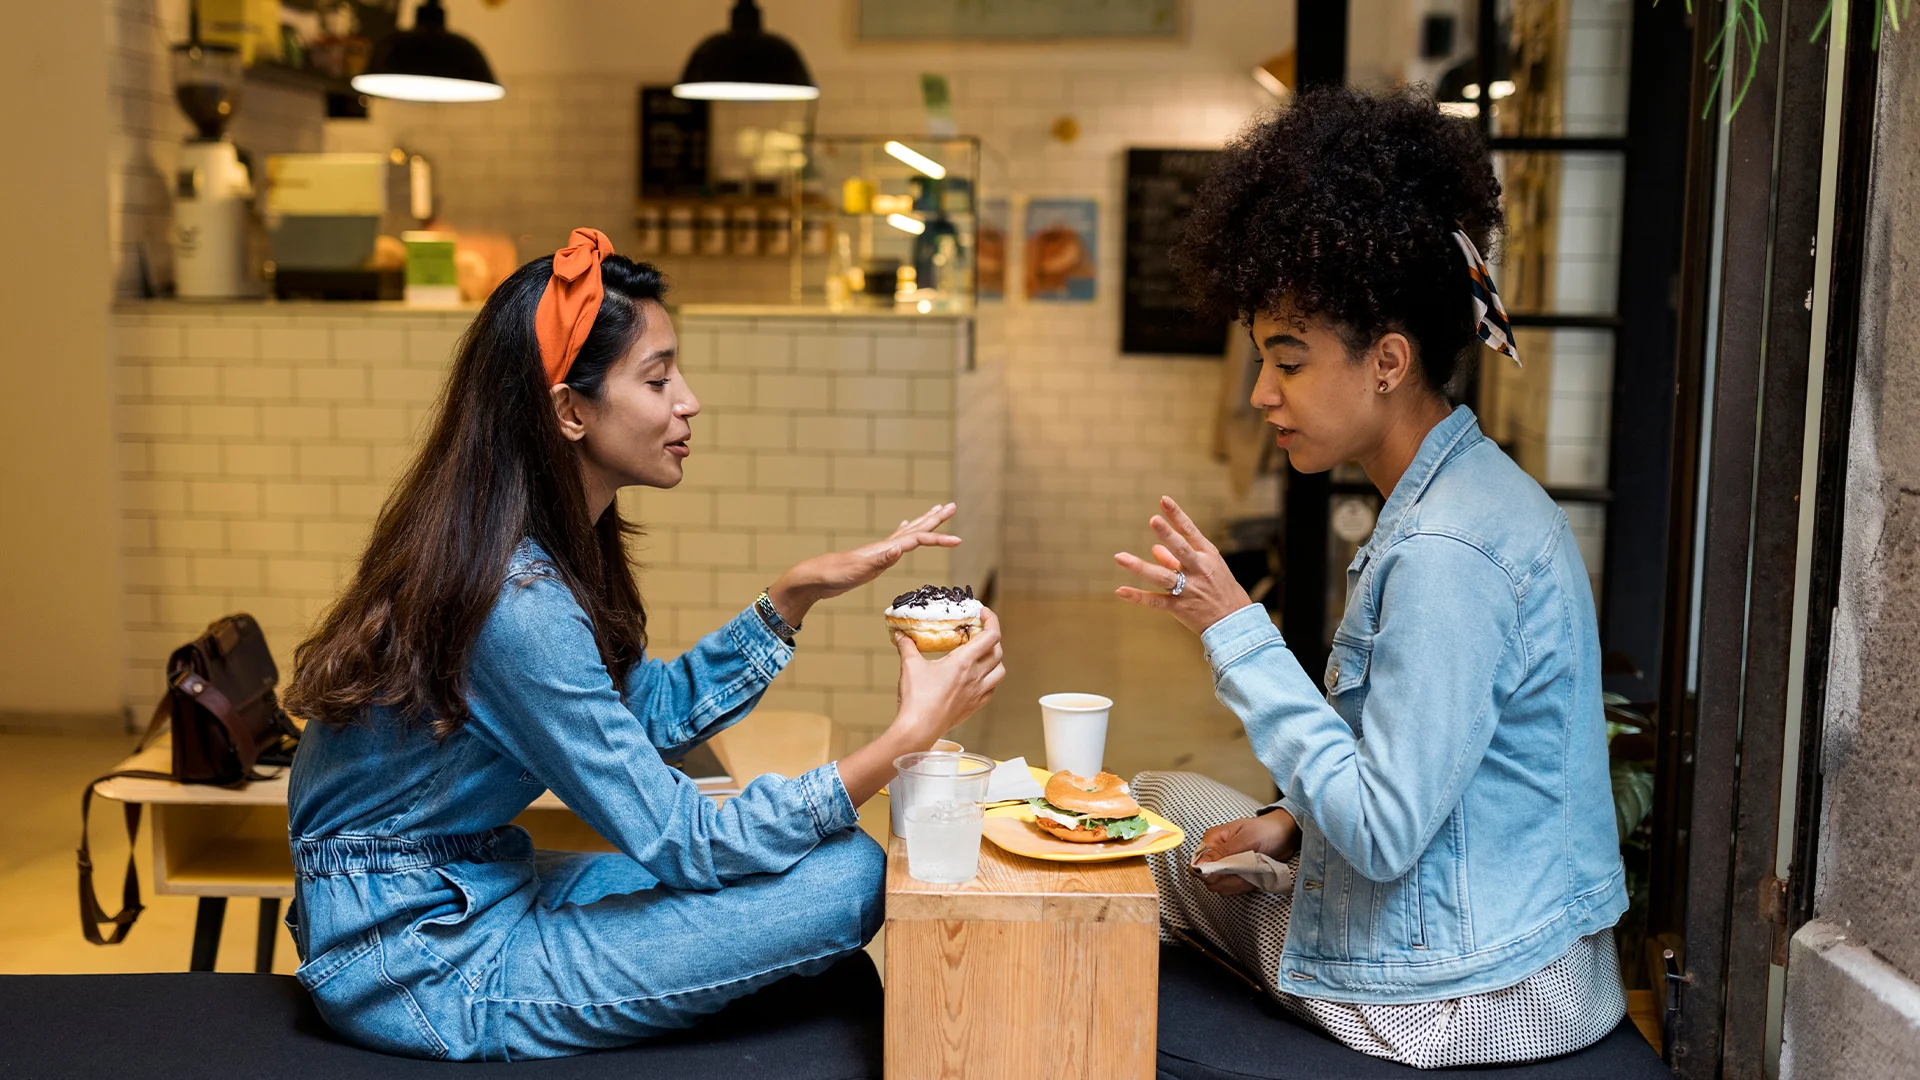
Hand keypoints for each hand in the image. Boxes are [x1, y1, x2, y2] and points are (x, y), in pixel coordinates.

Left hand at [767, 503, 960, 626]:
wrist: (815, 578)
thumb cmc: (834, 575)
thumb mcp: (858, 570)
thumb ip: (879, 560)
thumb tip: (899, 548)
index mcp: (885, 548)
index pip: (918, 539)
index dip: (938, 539)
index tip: (958, 541)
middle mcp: (885, 546)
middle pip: (916, 528)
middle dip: (935, 518)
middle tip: (952, 506)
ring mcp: (881, 550)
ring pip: (909, 532)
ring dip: (924, 522)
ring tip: (937, 510)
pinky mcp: (875, 557)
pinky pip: (897, 541)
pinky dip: (906, 532)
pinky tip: (906, 526)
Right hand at [892, 606, 1005, 742]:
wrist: (919, 729)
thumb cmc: (916, 699)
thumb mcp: (910, 666)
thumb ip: (907, 647)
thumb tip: (901, 635)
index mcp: (964, 662)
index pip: (991, 635)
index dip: (991, 619)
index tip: (982, 613)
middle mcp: (976, 676)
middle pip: (997, 650)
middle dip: (990, 637)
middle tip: (977, 632)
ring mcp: (977, 692)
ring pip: (1000, 670)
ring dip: (994, 659)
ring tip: (980, 655)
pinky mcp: (974, 706)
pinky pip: (992, 689)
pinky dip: (990, 679)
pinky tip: (977, 678)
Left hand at [1114, 496, 1253, 634]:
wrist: (1235, 622)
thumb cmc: (1220, 590)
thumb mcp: (1207, 568)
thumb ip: (1177, 558)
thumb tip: (1154, 548)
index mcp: (1207, 556)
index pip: (1190, 531)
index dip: (1177, 515)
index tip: (1164, 500)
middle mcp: (1198, 570)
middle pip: (1181, 549)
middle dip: (1167, 534)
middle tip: (1153, 519)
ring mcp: (1189, 589)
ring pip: (1162, 576)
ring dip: (1140, 566)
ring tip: (1120, 557)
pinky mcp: (1180, 607)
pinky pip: (1155, 601)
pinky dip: (1137, 596)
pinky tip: (1121, 590)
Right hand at [1190, 809, 1298, 895]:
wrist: (1286, 836)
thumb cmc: (1266, 831)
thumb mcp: (1246, 840)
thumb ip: (1222, 854)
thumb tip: (1199, 866)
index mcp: (1212, 840)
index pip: (1197, 865)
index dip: (1210, 873)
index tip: (1229, 871)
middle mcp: (1216, 855)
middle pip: (1209, 879)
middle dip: (1229, 879)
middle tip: (1248, 869)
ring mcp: (1225, 867)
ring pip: (1221, 887)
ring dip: (1239, 883)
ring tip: (1254, 870)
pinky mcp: (1235, 876)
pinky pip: (1233, 889)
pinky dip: (1245, 886)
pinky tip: (1255, 875)